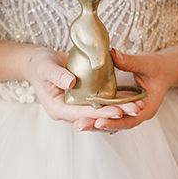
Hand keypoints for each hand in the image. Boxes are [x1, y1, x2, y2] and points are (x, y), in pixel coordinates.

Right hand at [25, 47, 141, 128]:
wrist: (38, 62)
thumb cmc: (39, 64)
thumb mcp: (45, 67)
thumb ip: (57, 75)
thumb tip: (71, 82)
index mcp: (57, 108)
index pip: (80, 114)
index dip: (99, 113)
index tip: (117, 110)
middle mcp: (68, 111)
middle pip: (93, 116)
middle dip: (115, 113)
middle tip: (136, 110)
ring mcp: (76, 106)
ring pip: (99, 112)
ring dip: (118, 110)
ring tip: (138, 107)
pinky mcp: (83, 99)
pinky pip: (100, 103)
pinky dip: (114, 102)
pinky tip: (131, 99)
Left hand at [78, 48, 173, 133]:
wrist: (162, 69)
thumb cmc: (158, 68)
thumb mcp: (147, 63)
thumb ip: (129, 62)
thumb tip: (112, 54)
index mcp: (147, 108)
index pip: (130, 120)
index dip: (114, 123)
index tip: (99, 122)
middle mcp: (136, 114)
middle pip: (116, 124)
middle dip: (97, 126)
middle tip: (80, 125)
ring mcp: (126, 111)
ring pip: (109, 120)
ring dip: (93, 122)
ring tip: (77, 124)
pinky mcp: (118, 104)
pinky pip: (106, 111)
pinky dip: (94, 113)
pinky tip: (79, 114)